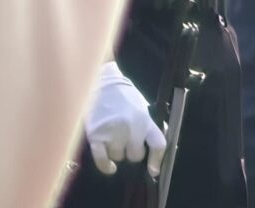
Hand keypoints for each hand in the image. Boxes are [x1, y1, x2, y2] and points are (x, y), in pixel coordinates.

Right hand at [84, 61, 164, 176]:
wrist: (102, 83)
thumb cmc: (124, 96)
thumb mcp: (142, 107)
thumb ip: (149, 125)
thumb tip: (157, 144)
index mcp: (146, 120)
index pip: (158, 144)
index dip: (157, 160)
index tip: (154, 171)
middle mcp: (132, 128)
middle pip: (135, 156)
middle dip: (132, 153)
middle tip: (126, 143)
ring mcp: (113, 132)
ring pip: (118, 157)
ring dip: (116, 153)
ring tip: (113, 139)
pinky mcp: (96, 136)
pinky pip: (102, 160)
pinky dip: (106, 166)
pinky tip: (110, 167)